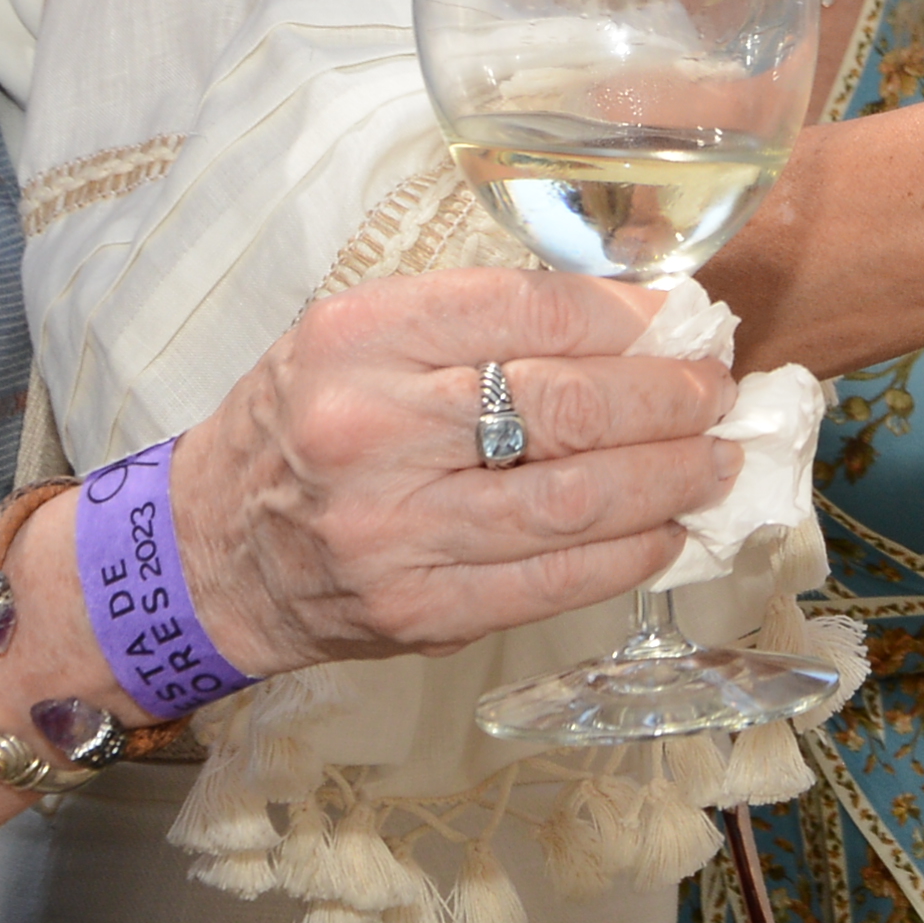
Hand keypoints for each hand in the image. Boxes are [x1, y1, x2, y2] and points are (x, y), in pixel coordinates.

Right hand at [178, 263, 738, 669]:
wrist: (207, 553)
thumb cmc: (303, 427)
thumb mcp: (358, 339)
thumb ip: (477, 322)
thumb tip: (629, 319)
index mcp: (356, 340)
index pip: (527, 310)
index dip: (625, 315)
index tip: (677, 317)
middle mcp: (370, 431)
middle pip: (567, 407)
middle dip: (667, 397)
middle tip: (714, 389)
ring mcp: (395, 532)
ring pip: (575, 500)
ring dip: (670, 479)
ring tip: (716, 459)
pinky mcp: (420, 612)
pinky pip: (554, 581)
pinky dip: (630, 555)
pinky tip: (668, 530)